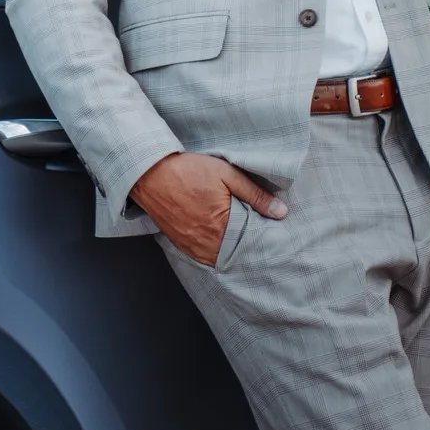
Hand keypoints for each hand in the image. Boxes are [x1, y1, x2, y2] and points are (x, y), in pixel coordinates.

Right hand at [131, 152, 287, 265]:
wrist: (149, 172)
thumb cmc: (187, 170)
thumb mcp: (226, 174)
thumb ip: (254, 194)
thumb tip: (280, 212)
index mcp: (221, 225)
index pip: (251, 242)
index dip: (261, 240)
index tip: (271, 237)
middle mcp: (206, 241)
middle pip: (236, 254)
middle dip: (247, 249)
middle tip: (259, 243)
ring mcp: (191, 245)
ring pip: (219, 259)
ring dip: (230, 253)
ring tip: (241, 244)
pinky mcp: (179, 243)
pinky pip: (202, 257)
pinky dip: (213, 254)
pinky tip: (220, 245)